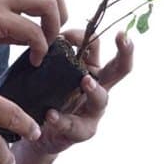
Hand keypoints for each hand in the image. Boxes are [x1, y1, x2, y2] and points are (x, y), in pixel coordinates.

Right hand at [0, 0, 67, 65]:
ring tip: (42, 50)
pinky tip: (32, 60)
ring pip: (48, 4)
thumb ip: (12, 24)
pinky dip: (39, 47)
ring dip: (53, 30)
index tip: (50, 31)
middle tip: (52, 39)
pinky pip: (32, 30)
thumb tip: (34, 37)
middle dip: (60, 16)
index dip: (57, 8)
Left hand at [31, 29, 133, 155]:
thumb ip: (56, 55)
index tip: (119, 31)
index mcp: (91, 70)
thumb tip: (56, 36)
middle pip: (119, 69)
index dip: (116, 41)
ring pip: (101, 99)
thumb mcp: (51, 73)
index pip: (102, 48)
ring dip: (95, 89)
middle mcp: (98, 88)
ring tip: (86, 81)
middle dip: (125, 53)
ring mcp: (92, 111)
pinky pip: (73, 125)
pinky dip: (61, 119)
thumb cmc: (47, 95)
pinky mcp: (80, 131)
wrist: (38, 131)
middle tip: (122, 40)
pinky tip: (51, 115)